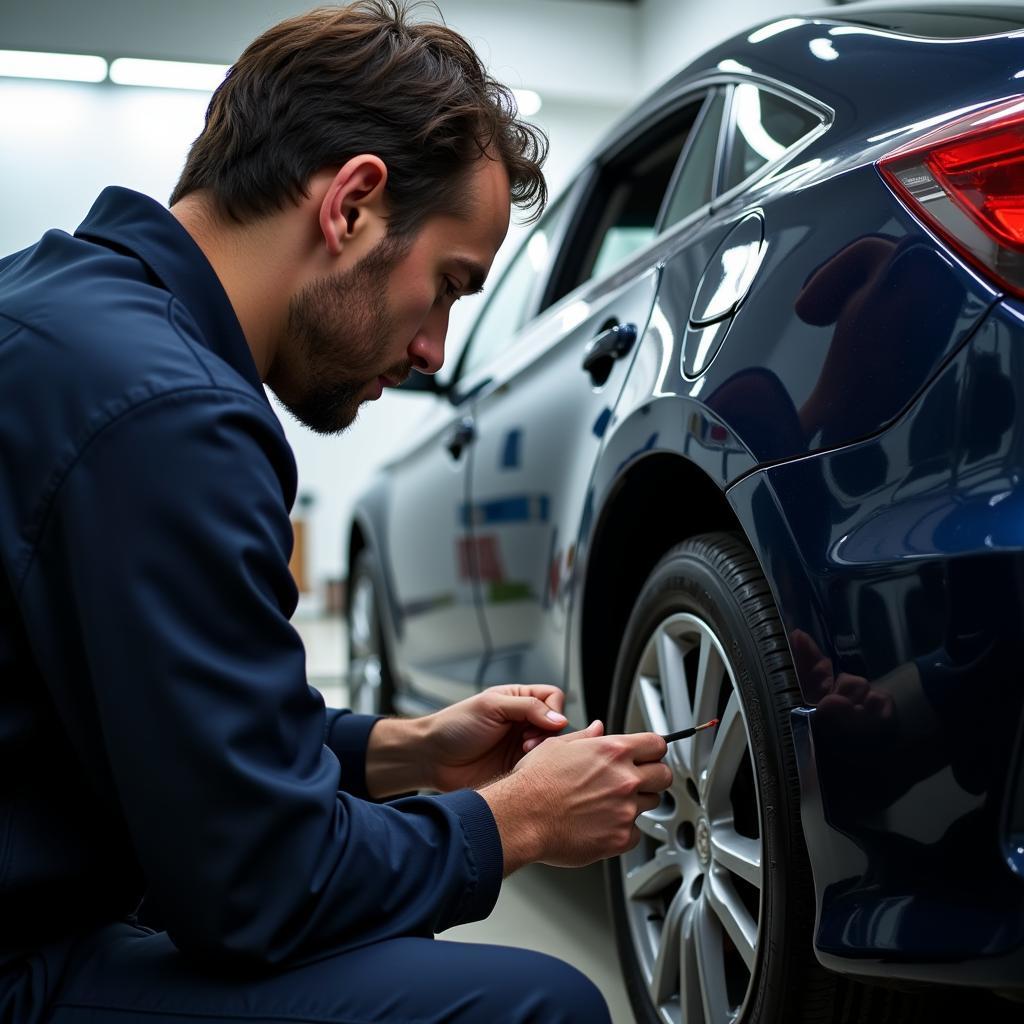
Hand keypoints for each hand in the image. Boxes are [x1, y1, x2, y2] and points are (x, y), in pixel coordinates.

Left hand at [423, 684, 568, 791]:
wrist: (433, 758)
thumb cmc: (455, 726)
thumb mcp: (492, 707)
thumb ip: (528, 707)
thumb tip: (560, 719)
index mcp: (517, 700)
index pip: (553, 698)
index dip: (552, 710)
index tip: (540, 723)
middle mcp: (522, 722)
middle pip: (556, 724)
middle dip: (547, 734)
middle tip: (528, 742)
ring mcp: (521, 746)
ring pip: (551, 748)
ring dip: (542, 752)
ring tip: (523, 755)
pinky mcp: (518, 769)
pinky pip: (539, 768)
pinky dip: (536, 769)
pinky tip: (522, 769)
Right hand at [481, 721, 672, 874]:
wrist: (521, 817)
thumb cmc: (534, 783)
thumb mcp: (557, 746)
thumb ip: (585, 737)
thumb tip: (597, 730)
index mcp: (612, 751)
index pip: (656, 745)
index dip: (654, 750)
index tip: (650, 755)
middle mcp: (624, 779)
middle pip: (664, 775)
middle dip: (653, 776)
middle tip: (637, 781)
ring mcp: (625, 810)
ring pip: (650, 804)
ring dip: (636, 803)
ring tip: (608, 804)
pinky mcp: (619, 838)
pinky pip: (636, 834)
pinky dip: (623, 830)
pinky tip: (602, 824)